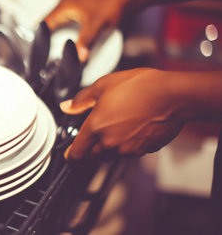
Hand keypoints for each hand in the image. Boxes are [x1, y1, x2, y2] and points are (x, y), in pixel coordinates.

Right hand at [44, 0, 127, 61]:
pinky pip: (66, 22)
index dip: (40, 37)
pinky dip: (64, 31)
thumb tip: (78, 57)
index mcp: (65, 6)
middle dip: (46, 37)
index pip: (45, 23)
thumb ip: (85, 42)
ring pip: (57, 22)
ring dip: (55, 34)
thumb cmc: (111, 4)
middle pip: (49, 23)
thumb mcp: (95, 26)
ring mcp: (73, 7)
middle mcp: (66, 5)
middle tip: (45, 51)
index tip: (40, 50)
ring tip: (53, 48)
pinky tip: (69, 39)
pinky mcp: (80, 11)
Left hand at [60, 68, 184, 160]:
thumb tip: (67, 106)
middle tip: (97, 130)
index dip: (71, 155)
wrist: (173, 95)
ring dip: (111, 144)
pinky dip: (128, 142)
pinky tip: (134, 125)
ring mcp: (129, 149)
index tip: (69, 155)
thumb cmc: (140, 87)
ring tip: (120, 122)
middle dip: (91, 146)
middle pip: (93, 154)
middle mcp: (111, 143)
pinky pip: (130, 150)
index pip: (77, 153)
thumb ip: (82, 99)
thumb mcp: (104, 85)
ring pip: (112, 153)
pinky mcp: (144, 150)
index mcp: (96, 127)